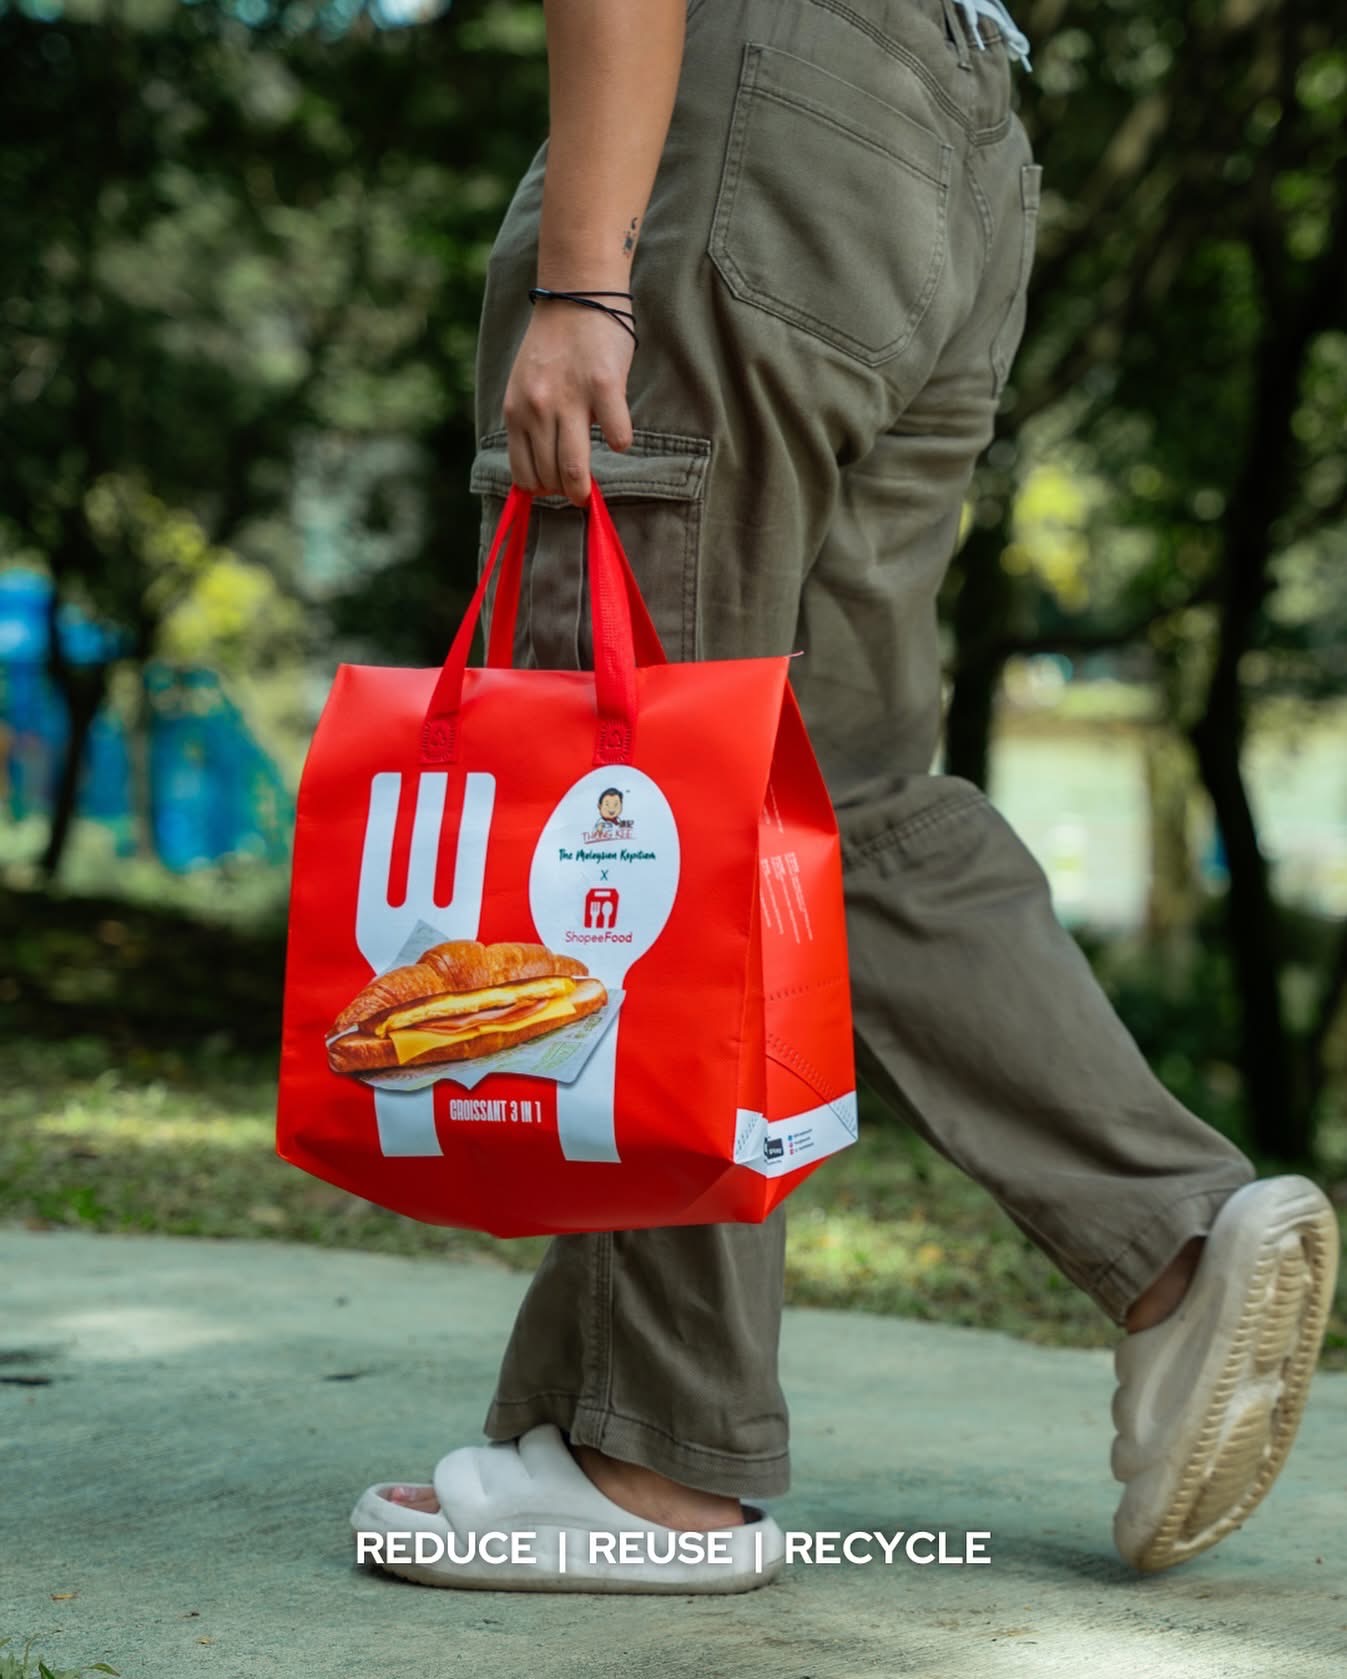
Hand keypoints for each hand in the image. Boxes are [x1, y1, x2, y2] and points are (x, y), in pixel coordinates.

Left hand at [502, 301, 635, 507]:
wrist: (576, 295)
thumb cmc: (554, 346)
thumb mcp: (525, 386)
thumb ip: (530, 421)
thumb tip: (544, 467)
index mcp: (516, 410)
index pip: (523, 474)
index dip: (540, 490)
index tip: (554, 488)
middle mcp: (538, 409)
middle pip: (550, 478)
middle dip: (565, 493)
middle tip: (578, 491)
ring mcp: (570, 399)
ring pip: (575, 469)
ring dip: (585, 487)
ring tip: (591, 488)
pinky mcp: (604, 387)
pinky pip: (616, 437)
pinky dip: (621, 442)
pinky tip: (618, 434)